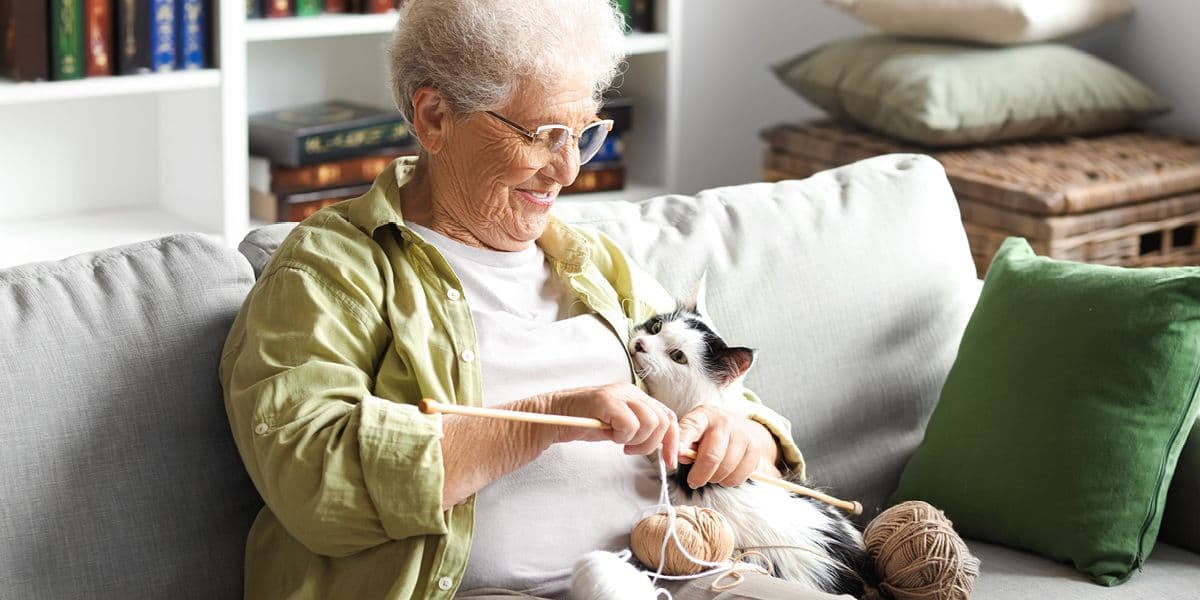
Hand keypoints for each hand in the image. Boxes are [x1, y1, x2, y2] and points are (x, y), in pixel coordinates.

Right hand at [543, 383, 679, 466]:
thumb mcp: (620, 426)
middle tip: (630, 450)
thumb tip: (664, 445)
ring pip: (650, 422)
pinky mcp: (606, 400)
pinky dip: (622, 436)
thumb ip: (641, 429)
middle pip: (663, 420)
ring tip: (619, 441)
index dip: (672, 441)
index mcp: (637, 396)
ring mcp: (619, 394)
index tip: (670, 460)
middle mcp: (631, 391)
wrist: (556, 416)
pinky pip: (630, 424)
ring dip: (636, 440)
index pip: (668, 416)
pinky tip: (610, 435)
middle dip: (651, 444)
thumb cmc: (586, 422)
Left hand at [677, 404, 774, 487]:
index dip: (680, 445)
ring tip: (711, 473)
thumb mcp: (693, 430)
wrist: (740, 426)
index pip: (690, 429)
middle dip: (699, 476)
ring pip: (725, 470)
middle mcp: (724, 422)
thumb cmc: (709, 432)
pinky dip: (728, 481)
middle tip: (693, 481)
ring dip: (714, 479)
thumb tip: (679, 457)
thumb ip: (683, 442)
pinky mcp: (754, 450)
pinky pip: (738, 477)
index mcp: (703, 416)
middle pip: (711, 457)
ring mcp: (742, 435)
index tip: (672, 461)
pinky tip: (725, 473)